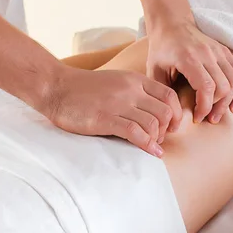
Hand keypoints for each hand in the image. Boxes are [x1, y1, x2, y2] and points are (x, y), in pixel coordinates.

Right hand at [42, 66, 181, 156]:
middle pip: (165, 112)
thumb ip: (135, 93)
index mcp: (135, 80)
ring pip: (153, 123)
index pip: (169, 95)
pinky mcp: (105, 118)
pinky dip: (148, 145)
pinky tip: (152, 152)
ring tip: (152, 146)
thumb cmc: (85, 89)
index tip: (171, 126)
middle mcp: (130, 90)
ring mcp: (118, 104)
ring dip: (157, 139)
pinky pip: (135, 132)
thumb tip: (154, 114)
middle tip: (159, 139)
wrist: (56, 87)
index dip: (176, 114)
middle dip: (167, 130)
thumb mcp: (116, 82)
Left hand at [147, 21, 232, 123]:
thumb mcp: (153, 70)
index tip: (198, 117)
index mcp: (188, 58)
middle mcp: (207, 53)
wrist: (172, 24)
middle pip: (223, 86)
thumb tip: (169, 119)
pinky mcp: (225, 51)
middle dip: (216, 107)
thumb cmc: (161, 49)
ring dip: (228, 102)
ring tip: (218, 115)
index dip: (204, 106)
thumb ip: (162, 93)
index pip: (206, 87)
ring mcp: (219, 51)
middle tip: (207, 119)